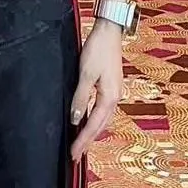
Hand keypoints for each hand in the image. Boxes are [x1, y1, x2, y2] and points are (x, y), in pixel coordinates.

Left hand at [69, 20, 123, 160]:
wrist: (109, 32)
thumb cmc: (98, 50)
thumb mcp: (86, 75)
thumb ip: (80, 98)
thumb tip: (76, 119)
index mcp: (109, 98)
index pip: (93, 125)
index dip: (82, 141)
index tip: (73, 154)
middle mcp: (115, 98)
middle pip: (100, 126)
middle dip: (87, 141)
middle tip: (75, 155)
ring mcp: (114, 93)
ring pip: (102, 119)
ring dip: (91, 132)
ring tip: (80, 143)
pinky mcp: (110, 87)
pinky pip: (102, 110)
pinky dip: (94, 120)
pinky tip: (87, 121)